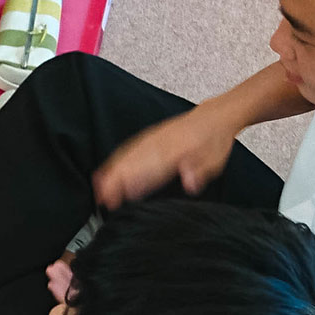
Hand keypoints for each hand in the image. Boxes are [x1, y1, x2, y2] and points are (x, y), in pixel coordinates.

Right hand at [91, 105, 236, 208]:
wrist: (214, 116)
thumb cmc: (213, 140)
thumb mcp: (215, 160)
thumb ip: (200, 171)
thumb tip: (190, 183)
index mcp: (176, 150)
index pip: (148, 168)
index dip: (132, 183)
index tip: (119, 196)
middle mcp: (161, 143)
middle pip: (132, 162)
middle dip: (115, 180)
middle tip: (102, 198)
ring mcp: (153, 139)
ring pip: (128, 154)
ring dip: (111, 171)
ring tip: (99, 188)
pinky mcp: (151, 136)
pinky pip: (130, 147)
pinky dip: (117, 158)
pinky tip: (109, 168)